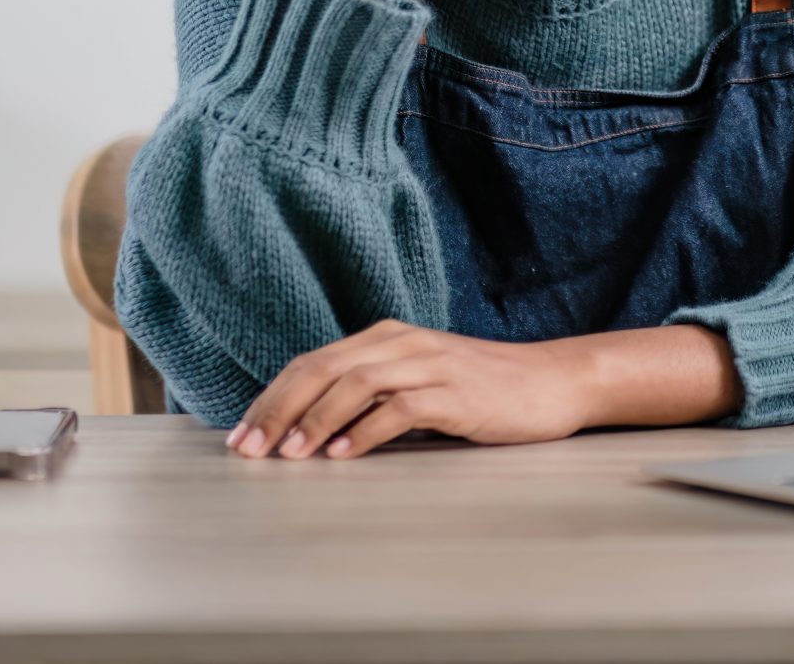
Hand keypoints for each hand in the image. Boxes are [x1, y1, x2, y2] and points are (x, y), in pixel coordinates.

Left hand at [227, 321, 597, 458]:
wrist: (553, 381)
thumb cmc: (482, 390)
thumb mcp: (419, 382)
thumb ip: (372, 395)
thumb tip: (310, 431)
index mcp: (386, 338)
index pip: (312, 363)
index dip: (271, 399)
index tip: (241, 437)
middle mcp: (402, 343)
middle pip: (322, 368)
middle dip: (278, 410)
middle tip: (249, 449)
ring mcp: (429, 364)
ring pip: (355, 383)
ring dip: (315, 421)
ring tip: (289, 455)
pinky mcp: (455, 392)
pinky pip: (400, 407)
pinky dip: (365, 431)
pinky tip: (343, 455)